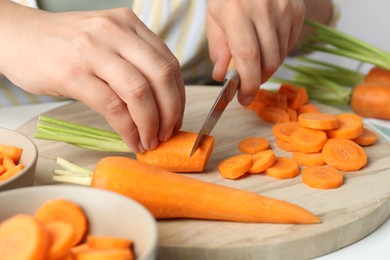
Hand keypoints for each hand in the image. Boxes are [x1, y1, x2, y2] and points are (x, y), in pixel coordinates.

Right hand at [0, 1, 184, 152]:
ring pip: (139, 93)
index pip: (169, 62)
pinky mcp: (73, 73)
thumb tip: (161, 102)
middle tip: (167, 133)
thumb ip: (134, 62)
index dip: (178, 96)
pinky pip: (113, 107)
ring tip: (150, 141)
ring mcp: (93, 51)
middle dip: (171, 112)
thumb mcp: (106, 41)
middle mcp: (115, 32)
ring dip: (151, 124)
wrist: (17, 36)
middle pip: (162, 76)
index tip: (176, 117)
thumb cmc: (64, 44)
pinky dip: (128, 129)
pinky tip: (131, 139)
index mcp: (128, 24)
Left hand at [206, 0, 304, 104]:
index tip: (244, 99)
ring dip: (267, 68)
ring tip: (254, 62)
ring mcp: (285, 9)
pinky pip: (290, 44)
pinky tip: (266, 45)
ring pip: (281, 56)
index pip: (248, 57)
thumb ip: (218, 49)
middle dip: (257, 80)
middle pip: (268, 61)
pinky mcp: (297, 10)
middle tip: (247, 84)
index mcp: (238, 11)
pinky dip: (278, 53)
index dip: (248, 84)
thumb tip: (222, 77)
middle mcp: (264, 9)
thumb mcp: (214, 18)